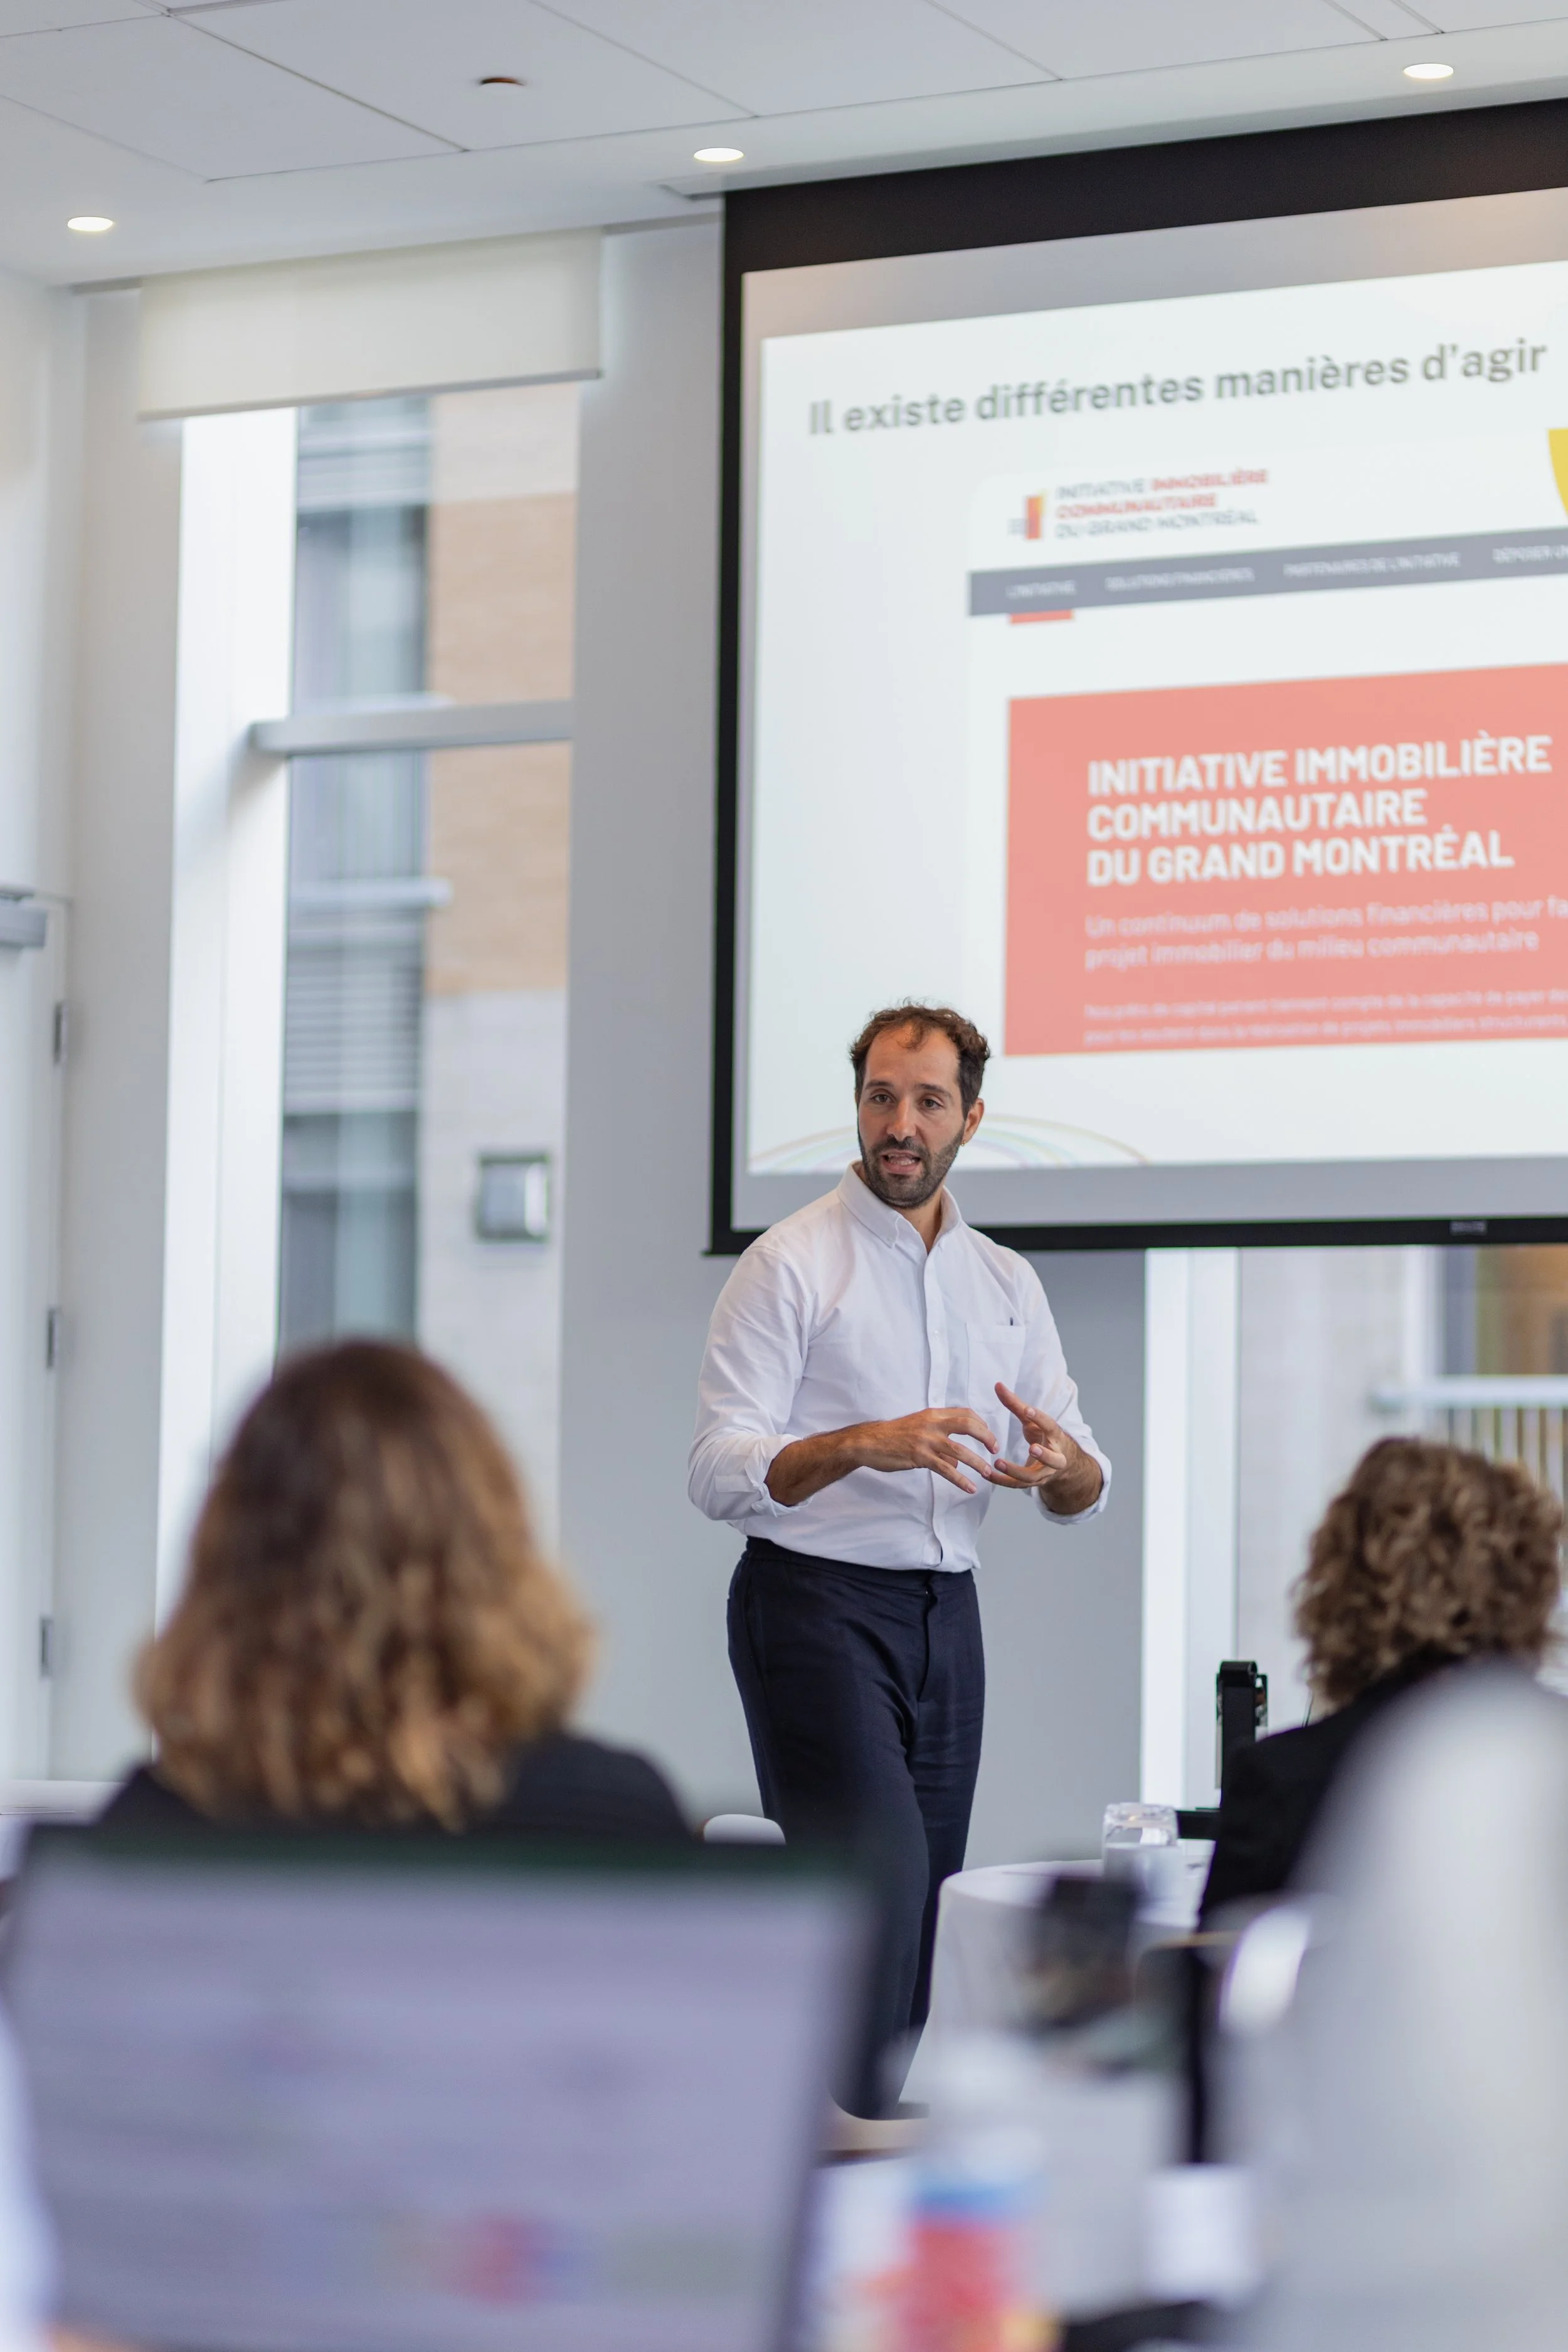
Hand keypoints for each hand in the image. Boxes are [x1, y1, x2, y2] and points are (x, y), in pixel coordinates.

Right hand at [765, 1406, 998, 1505]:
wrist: (867, 1442)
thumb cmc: (892, 1437)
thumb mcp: (918, 1432)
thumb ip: (939, 1443)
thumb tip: (956, 1461)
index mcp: (933, 1414)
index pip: (965, 1413)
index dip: (981, 1423)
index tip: (989, 1435)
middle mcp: (932, 1423)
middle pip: (968, 1425)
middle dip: (986, 1437)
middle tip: (995, 1450)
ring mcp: (926, 1439)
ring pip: (960, 1450)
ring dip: (977, 1463)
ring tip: (988, 1473)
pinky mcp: (919, 1456)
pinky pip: (946, 1469)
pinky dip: (960, 1479)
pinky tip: (969, 1488)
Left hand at [989, 1382, 1101, 1512]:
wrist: (1061, 1463)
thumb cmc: (1044, 1436)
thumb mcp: (1033, 1421)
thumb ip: (1016, 1405)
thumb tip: (997, 1384)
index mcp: (1056, 1437)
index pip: (1050, 1426)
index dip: (1040, 1418)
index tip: (1027, 1410)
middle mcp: (1055, 1457)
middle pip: (1053, 1459)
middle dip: (1044, 1454)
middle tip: (1032, 1448)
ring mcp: (1045, 1473)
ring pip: (1033, 1477)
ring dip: (1016, 1471)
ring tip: (997, 1463)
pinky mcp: (1033, 1484)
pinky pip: (1017, 1485)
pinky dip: (1002, 1481)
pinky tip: (986, 1474)